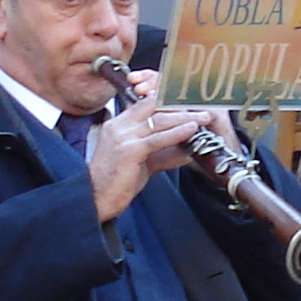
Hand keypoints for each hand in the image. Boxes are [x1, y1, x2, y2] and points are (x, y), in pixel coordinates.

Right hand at [82, 68, 199, 220]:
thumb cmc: (116, 182)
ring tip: (204, 117)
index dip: (169, 101)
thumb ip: (162, 152)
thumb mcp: (142, 162)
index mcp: (119, 124)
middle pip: (154, 106)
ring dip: (184, 117)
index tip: (189, 103)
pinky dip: (177, 132)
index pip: (146, 103)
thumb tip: (186, 150)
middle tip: (202, 107)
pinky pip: (157, 138)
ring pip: (158, 120)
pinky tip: (191, 129)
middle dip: (180, 105)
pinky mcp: (129, 150)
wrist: (95, 199)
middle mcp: (119, 126)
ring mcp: (123, 137)